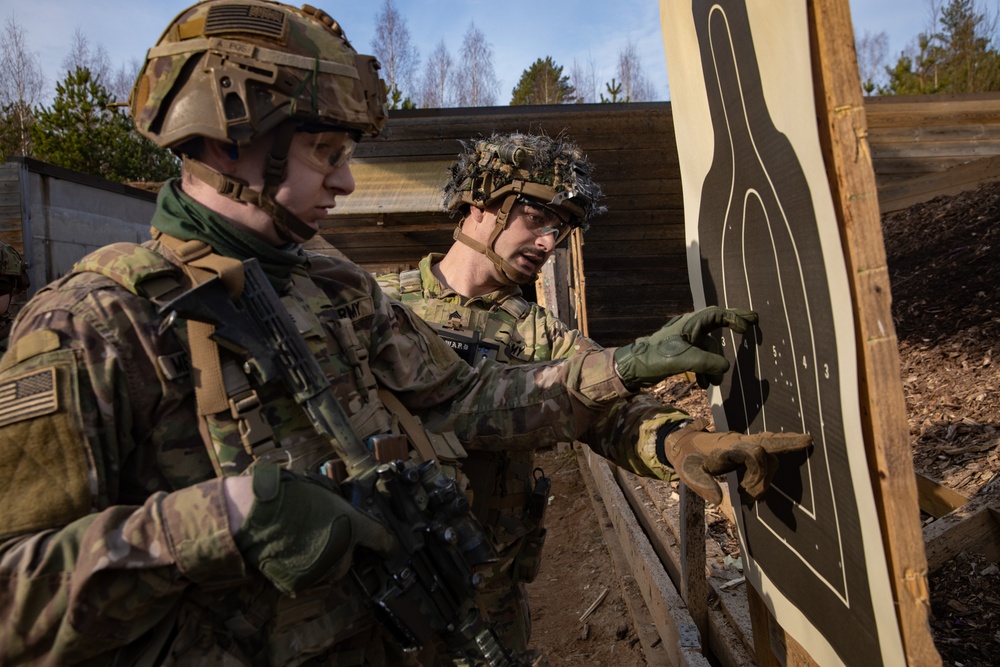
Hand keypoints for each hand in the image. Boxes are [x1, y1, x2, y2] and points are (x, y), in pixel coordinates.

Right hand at [233, 465, 395, 595]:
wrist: (258, 513)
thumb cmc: (290, 495)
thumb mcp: (326, 492)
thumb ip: (340, 505)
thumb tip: (343, 508)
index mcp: (355, 526)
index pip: (383, 540)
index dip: (388, 546)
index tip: (390, 549)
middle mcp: (344, 552)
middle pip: (349, 560)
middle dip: (342, 550)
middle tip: (325, 535)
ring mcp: (323, 570)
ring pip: (328, 570)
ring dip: (322, 561)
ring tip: (303, 541)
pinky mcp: (301, 584)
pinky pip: (307, 578)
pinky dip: (302, 569)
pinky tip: (290, 552)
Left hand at [613, 306, 756, 390]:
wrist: (635, 367)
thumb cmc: (656, 357)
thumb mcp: (684, 360)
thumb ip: (707, 363)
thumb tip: (726, 368)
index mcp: (690, 323)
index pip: (716, 314)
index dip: (734, 317)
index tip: (747, 325)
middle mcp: (690, 329)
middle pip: (716, 327)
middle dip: (732, 327)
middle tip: (752, 323)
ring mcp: (686, 341)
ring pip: (708, 351)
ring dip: (713, 367)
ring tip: (714, 383)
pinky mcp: (682, 353)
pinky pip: (700, 360)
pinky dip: (704, 371)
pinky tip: (703, 384)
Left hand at [658, 418, 811, 504]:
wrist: (680, 443)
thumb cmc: (685, 458)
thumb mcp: (687, 472)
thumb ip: (701, 485)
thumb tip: (718, 500)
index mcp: (725, 446)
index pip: (752, 452)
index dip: (755, 471)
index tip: (744, 494)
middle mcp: (738, 442)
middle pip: (767, 441)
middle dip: (787, 441)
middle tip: (807, 440)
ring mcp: (744, 443)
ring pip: (768, 455)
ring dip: (765, 477)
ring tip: (746, 496)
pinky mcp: (746, 447)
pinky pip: (767, 448)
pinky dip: (778, 453)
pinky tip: (786, 456)